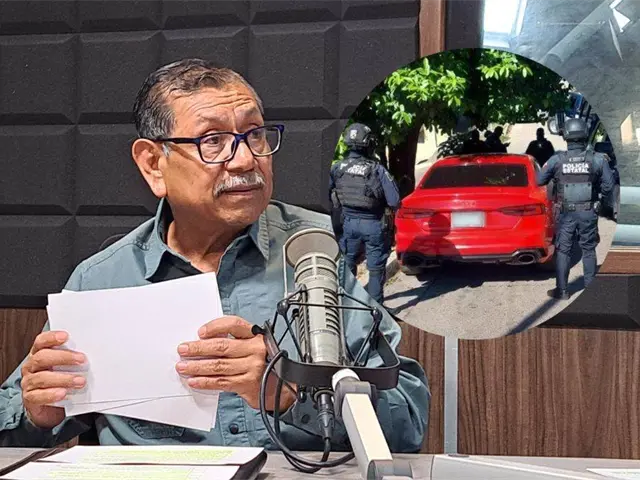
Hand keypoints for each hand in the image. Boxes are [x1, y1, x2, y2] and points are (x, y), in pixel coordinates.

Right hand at [20, 331, 86, 428]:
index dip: (51, 338)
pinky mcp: (29, 398)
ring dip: (63, 379)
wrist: (49, 408)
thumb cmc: (60, 383)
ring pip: (42, 378)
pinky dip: (51, 394)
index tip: (66, 336)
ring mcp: (29, 382)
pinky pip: (38, 396)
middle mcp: (31, 367)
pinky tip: (63, 393)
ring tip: (80, 381)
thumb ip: (74, 360)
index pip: (41, 342)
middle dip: (63, 357)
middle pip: (42, 358)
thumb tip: (93, 354)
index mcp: (39, 355)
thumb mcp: (66, 368)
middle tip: (82, 359)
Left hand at [176, 316, 295, 411]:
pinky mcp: (248, 384)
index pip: (234, 324)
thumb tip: (204, 342)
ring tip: (183, 367)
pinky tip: (195, 381)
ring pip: (219, 365)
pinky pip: (222, 382)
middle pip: (222, 346)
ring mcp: (252, 367)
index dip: (215, 326)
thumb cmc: (263, 363)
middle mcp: (255, 350)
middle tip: (183, 350)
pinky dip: (206, 382)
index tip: (200, 332)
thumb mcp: (252, 346)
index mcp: (255, 336)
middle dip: (198, 349)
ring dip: (197, 367)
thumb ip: (234, 341)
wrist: (281, 387)